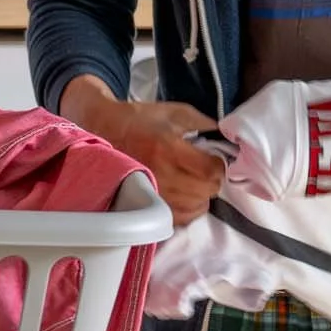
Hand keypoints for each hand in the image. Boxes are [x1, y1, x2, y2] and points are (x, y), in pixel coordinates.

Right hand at [62, 77, 225, 224]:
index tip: (214, 159)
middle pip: (206, 191)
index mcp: (169, 148)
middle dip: (213, 180)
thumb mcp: (174, 112)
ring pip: (196, 206)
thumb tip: (226, 138)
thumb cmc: (140, 119)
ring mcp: (153, 193)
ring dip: (202, 194)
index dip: (220, 166)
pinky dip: (190, 209)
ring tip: (194, 182)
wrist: (104, 130)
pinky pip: (181, 218)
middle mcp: (162, 174)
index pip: (211, 171)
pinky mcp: (147, 205)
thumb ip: (204, 122)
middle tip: (206, 170)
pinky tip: (186, 195)